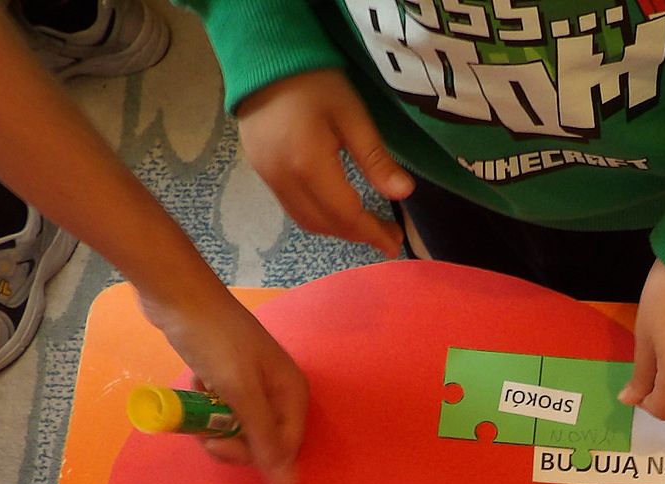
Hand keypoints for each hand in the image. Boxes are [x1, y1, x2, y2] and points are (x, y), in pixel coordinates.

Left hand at [138, 284, 311, 483]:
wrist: (178, 294)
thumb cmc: (214, 341)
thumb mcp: (241, 392)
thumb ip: (264, 440)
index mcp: (291, 393)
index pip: (285, 447)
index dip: (255, 456)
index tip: (219, 445)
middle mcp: (278, 391)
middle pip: (263, 440)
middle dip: (230, 440)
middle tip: (203, 432)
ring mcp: (253, 383)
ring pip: (240, 427)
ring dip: (214, 425)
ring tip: (194, 406)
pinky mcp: (229, 376)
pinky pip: (224, 408)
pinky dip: (207, 406)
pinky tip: (196, 387)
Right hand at [237, 71, 412, 255]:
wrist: (263, 57)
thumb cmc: (314, 81)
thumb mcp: (352, 115)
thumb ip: (375, 158)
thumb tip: (403, 194)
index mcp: (309, 165)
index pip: (346, 215)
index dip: (372, 233)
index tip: (394, 243)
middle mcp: (284, 179)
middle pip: (325, 224)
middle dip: (357, 234)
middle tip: (386, 235)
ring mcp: (268, 177)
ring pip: (307, 221)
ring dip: (337, 229)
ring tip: (365, 225)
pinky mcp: (261, 172)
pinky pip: (292, 207)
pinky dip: (318, 216)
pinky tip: (336, 208)